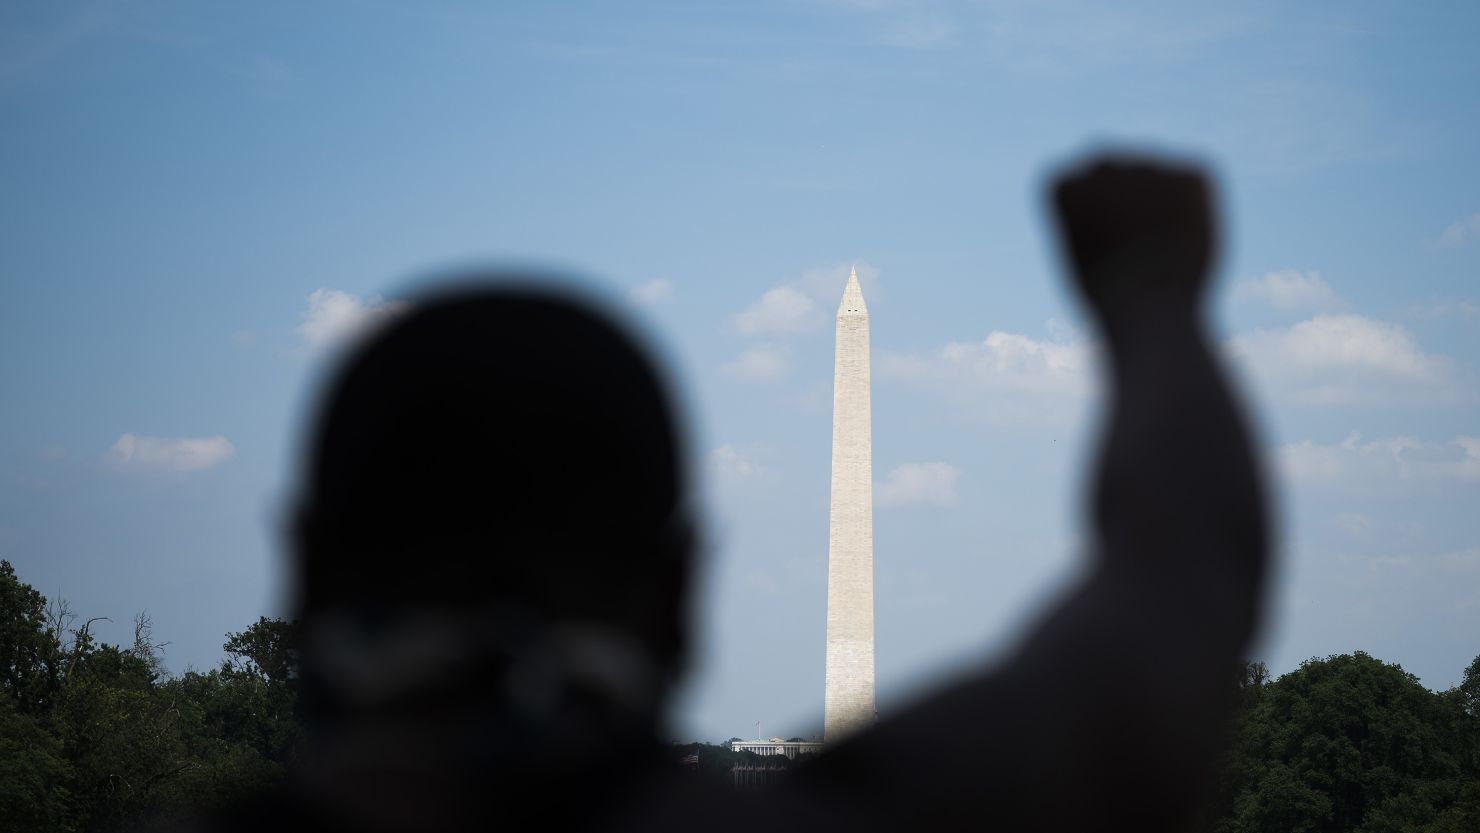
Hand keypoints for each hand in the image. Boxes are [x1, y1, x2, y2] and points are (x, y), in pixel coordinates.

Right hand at [1051, 156, 1215, 324]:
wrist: (1151, 310)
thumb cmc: (1111, 294)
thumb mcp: (1082, 250)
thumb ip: (1094, 212)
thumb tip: (1128, 191)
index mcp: (1063, 182)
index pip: (1081, 187)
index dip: (1095, 220)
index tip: (1100, 250)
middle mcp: (1103, 162)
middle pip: (1119, 175)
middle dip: (1128, 202)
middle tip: (1136, 247)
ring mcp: (1149, 164)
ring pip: (1157, 180)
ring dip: (1162, 205)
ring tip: (1161, 251)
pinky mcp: (1192, 174)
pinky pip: (1193, 185)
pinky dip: (1195, 210)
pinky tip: (1185, 241)